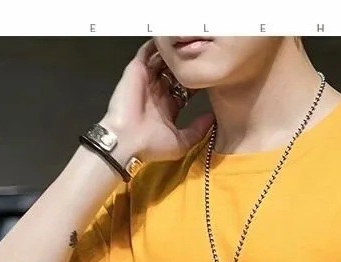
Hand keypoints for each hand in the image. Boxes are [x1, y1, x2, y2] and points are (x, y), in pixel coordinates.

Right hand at [102, 39, 214, 163]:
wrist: (127, 141)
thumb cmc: (151, 145)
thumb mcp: (182, 141)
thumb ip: (198, 129)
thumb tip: (213, 118)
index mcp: (168, 107)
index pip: (185, 88)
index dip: (197, 80)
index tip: (210, 74)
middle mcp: (158, 91)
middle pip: (175, 71)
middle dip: (187, 64)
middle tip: (203, 53)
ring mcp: (147, 79)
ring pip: (163, 59)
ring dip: (175, 52)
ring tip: (189, 40)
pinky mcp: (137, 69)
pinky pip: (148, 51)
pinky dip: (158, 44)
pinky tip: (172, 37)